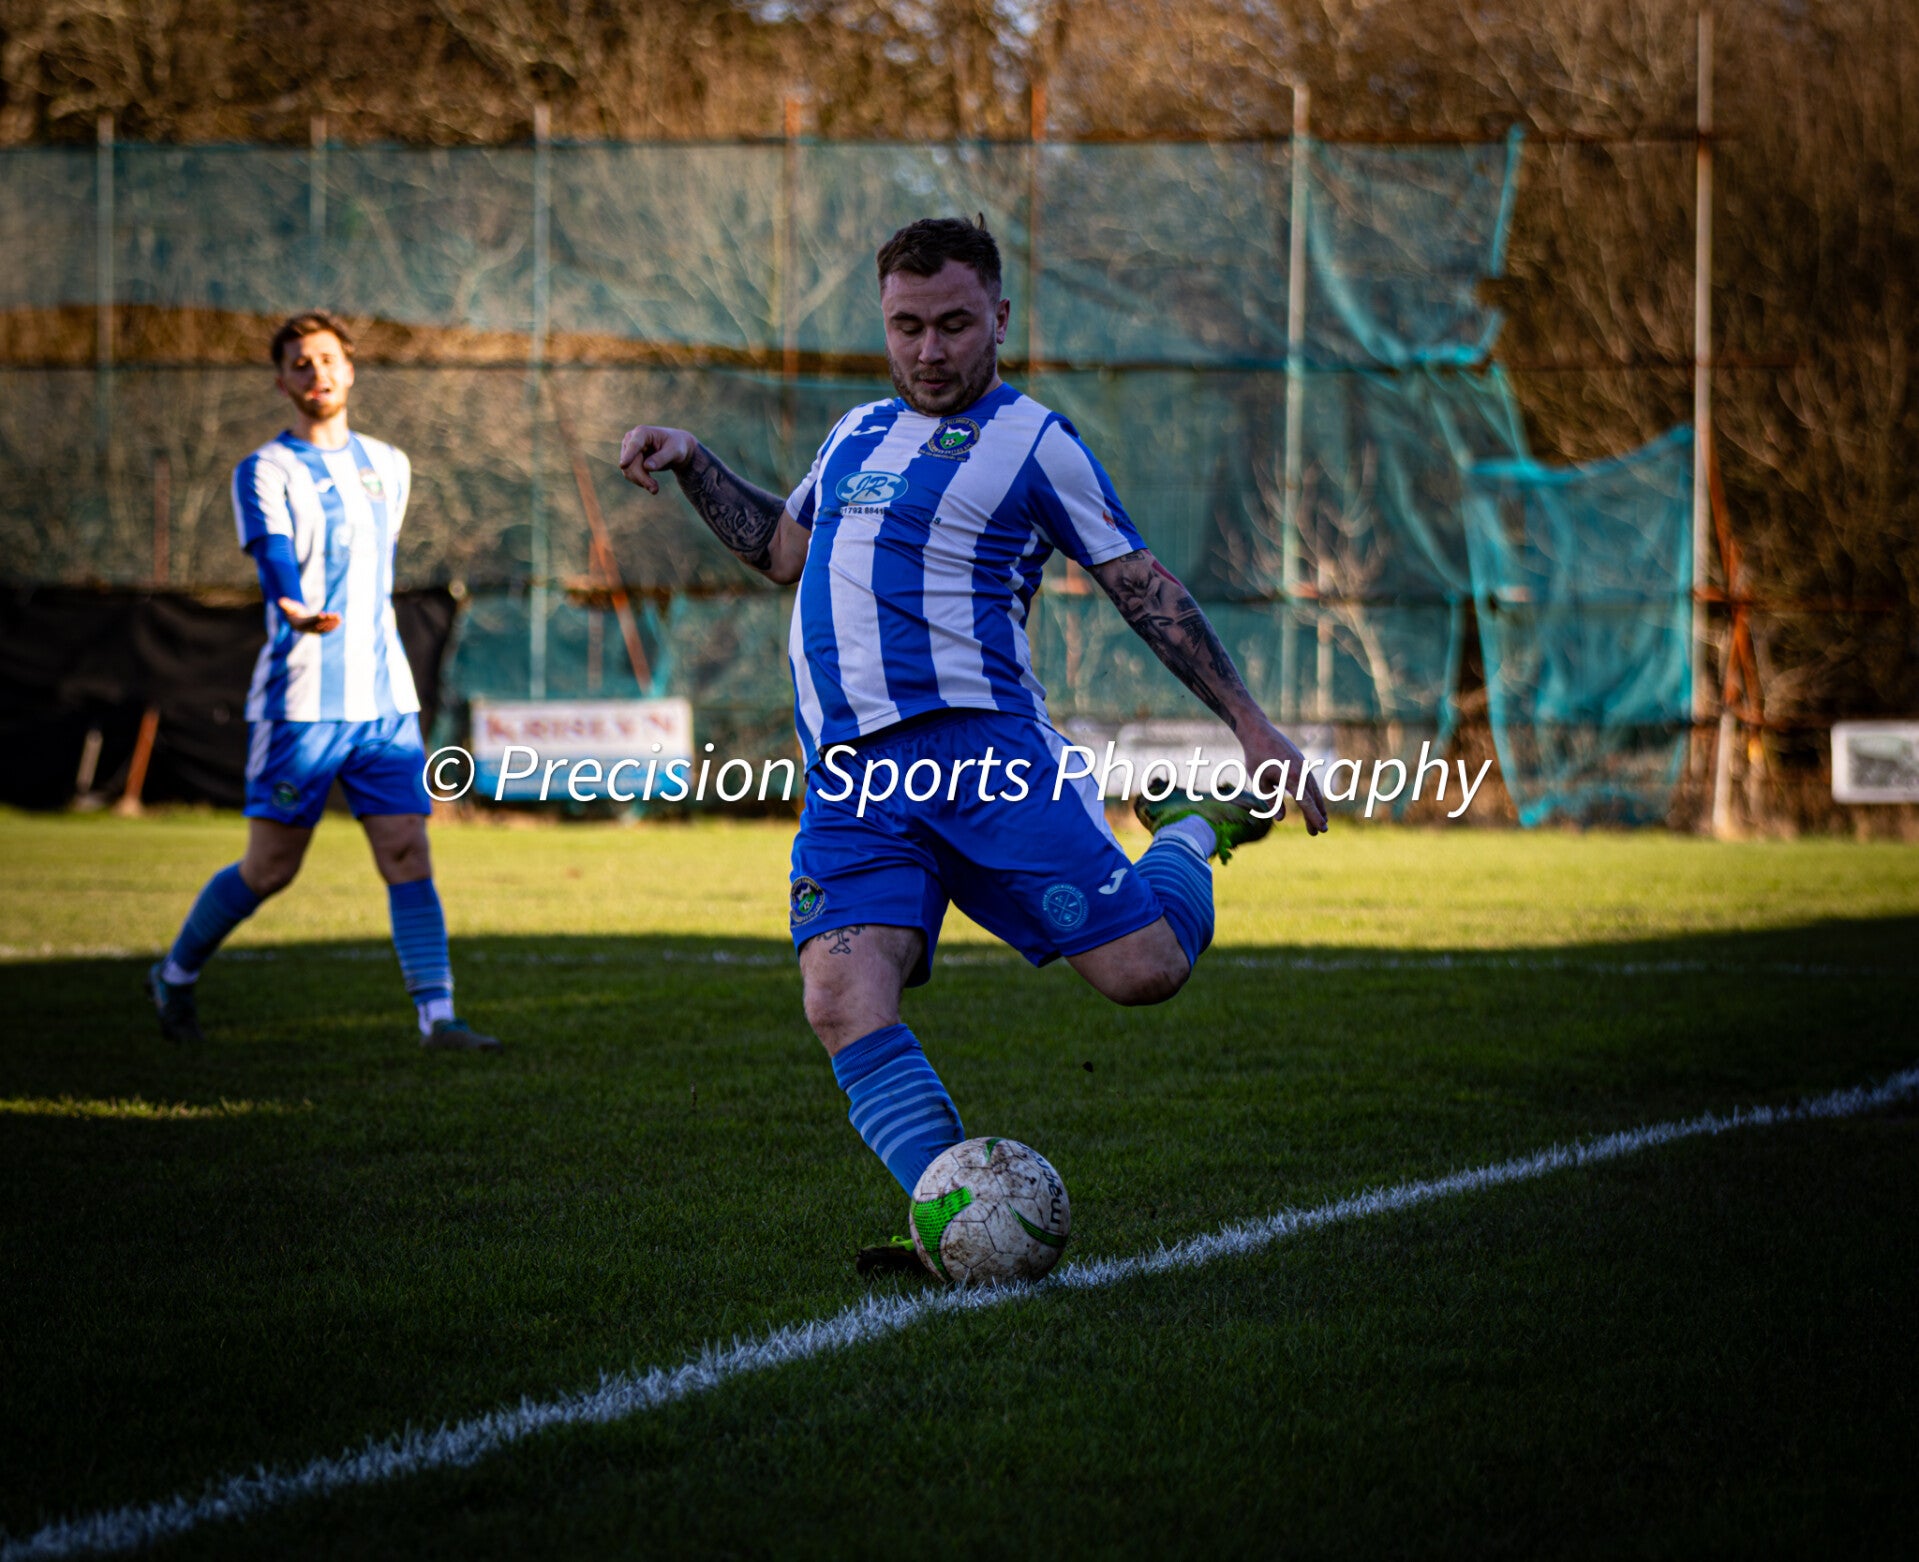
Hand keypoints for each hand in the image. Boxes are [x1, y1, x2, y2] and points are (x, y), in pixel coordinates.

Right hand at [277, 597, 340, 633]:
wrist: (295, 620)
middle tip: (335, 614)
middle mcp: (307, 630)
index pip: (310, 622)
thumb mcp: (288, 607)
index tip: (324, 614)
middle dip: (327, 620)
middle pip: (319, 626)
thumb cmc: (291, 611)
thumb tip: (280, 600)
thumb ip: (285, 604)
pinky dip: (334, 626)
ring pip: (325, 629)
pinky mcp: (319, 631)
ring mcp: (314, 631)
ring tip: (339, 617)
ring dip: (333, 623)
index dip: (317, 619)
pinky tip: (340, 621)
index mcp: (300, 625)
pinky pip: (327, 630)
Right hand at [618, 425, 699, 493]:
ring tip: (655, 489)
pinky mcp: (629, 459)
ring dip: (640, 481)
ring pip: (627, 470)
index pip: (634, 444)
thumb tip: (647, 467)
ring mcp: (628, 449)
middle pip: (630, 461)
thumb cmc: (677, 446)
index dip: (628, 455)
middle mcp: (631, 439)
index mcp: (642, 432)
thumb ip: (662, 458)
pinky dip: (639, 481)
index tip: (623, 465)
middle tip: (655, 490)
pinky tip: (651, 484)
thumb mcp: (675, 451)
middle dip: (641, 477)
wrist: (676, 448)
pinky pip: (629, 474)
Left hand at [1239, 719, 1329, 834]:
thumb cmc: (1256, 758)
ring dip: (1317, 806)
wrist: (1259, 732)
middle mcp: (1302, 771)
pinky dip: (1313, 793)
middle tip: (1318, 832)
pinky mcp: (1302, 762)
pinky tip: (1314, 802)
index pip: (1306, 802)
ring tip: (1321, 820)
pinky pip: (1310, 781)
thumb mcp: (1260, 782)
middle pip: (1312, 798)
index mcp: (1292, 777)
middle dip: (1316, 816)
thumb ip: (1271, 800)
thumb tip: (1281, 818)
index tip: (1321, 829)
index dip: (1313, 817)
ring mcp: (1304, 765)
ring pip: (1314, 790)